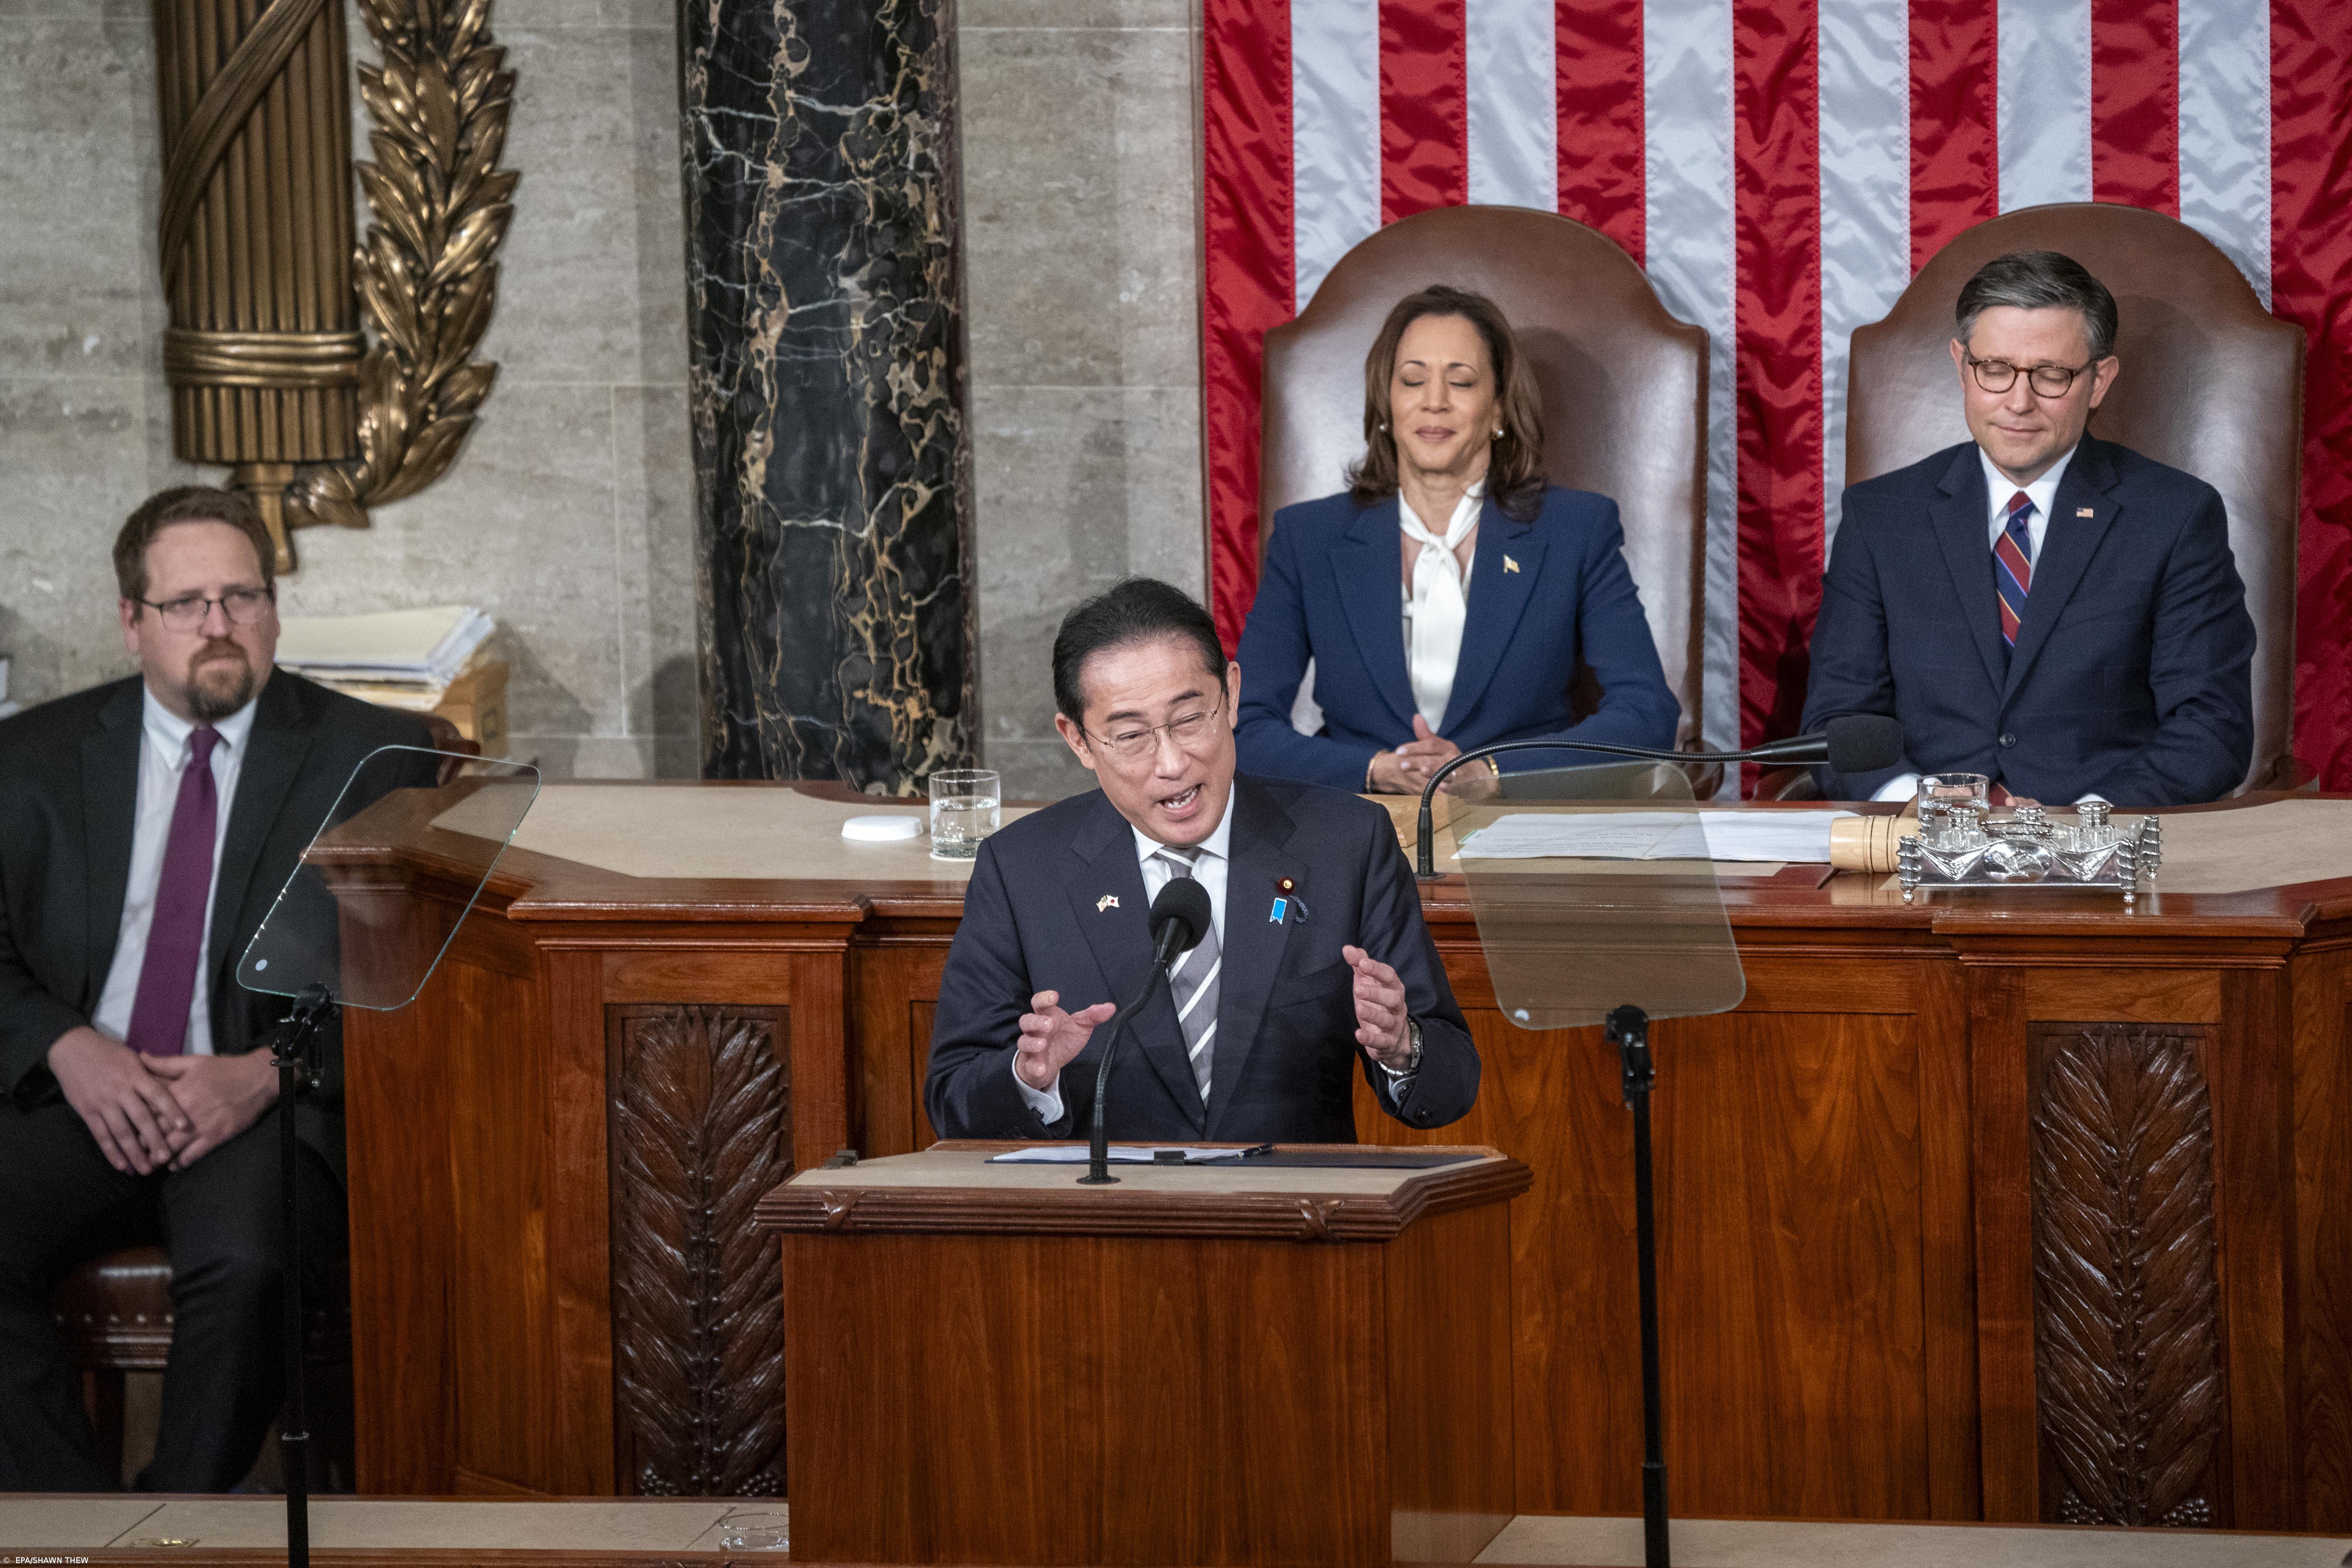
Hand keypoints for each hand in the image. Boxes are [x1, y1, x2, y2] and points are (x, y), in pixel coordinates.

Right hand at [46, 1027, 189, 1174]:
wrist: (70, 1048)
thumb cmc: (108, 1051)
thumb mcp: (132, 1057)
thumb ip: (151, 1072)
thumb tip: (174, 1085)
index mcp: (135, 1075)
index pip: (158, 1095)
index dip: (172, 1111)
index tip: (185, 1126)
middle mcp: (120, 1090)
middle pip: (141, 1119)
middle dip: (154, 1140)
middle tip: (166, 1158)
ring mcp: (102, 1102)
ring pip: (121, 1132)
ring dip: (134, 1153)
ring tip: (146, 1169)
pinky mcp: (87, 1111)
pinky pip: (101, 1135)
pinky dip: (111, 1152)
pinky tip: (122, 1165)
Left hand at [140, 1052, 278, 1168]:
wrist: (258, 1079)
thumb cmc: (225, 1069)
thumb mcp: (194, 1062)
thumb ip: (165, 1063)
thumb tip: (141, 1057)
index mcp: (178, 1092)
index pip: (147, 1109)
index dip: (133, 1120)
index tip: (122, 1127)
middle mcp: (186, 1112)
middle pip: (155, 1132)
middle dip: (140, 1144)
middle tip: (129, 1152)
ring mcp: (201, 1126)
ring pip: (171, 1147)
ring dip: (157, 1157)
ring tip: (147, 1163)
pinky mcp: (216, 1136)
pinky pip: (193, 1154)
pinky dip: (180, 1162)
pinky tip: (173, 1165)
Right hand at [1015, 990, 1115, 1091]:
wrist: (1052, 1064)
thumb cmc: (1064, 1039)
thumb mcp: (1081, 1027)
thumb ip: (1093, 1016)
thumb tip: (1110, 1007)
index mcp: (1048, 1016)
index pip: (1040, 1003)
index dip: (1044, 998)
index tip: (1053, 997)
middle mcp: (1036, 1030)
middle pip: (1027, 1020)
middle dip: (1036, 1021)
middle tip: (1049, 1024)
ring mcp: (1031, 1047)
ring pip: (1023, 1041)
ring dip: (1032, 1042)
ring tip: (1043, 1044)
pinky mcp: (1031, 1065)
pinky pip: (1028, 1066)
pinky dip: (1034, 1067)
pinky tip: (1041, 1068)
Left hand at [1342, 945, 1413, 1068]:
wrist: (1394, 1037)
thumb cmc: (1379, 1003)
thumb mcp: (1369, 982)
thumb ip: (1360, 964)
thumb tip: (1347, 948)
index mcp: (1393, 988)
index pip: (1389, 976)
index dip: (1377, 969)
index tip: (1363, 963)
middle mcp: (1397, 1005)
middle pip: (1392, 998)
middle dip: (1376, 993)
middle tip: (1358, 988)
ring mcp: (1394, 1025)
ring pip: (1387, 1020)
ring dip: (1373, 1014)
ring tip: (1359, 1008)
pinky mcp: (1388, 1042)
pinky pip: (1381, 1041)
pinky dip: (1371, 1038)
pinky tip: (1358, 1034)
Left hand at [1368, 717, 1472, 794]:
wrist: (1475, 777)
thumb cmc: (1451, 760)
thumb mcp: (1440, 747)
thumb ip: (1426, 735)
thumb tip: (1416, 717)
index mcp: (1446, 747)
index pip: (1430, 744)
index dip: (1414, 748)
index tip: (1399, 751)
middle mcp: (1452, 757)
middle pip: (1433, 758)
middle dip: (1418, 761)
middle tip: (1402, 765)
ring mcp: (1457, 772)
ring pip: (1444, 771)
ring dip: (1433, 771)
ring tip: (1422, 770)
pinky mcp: (1460, 785)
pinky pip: (1454, 785)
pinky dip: (1448, 786)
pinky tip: (1441, 787)